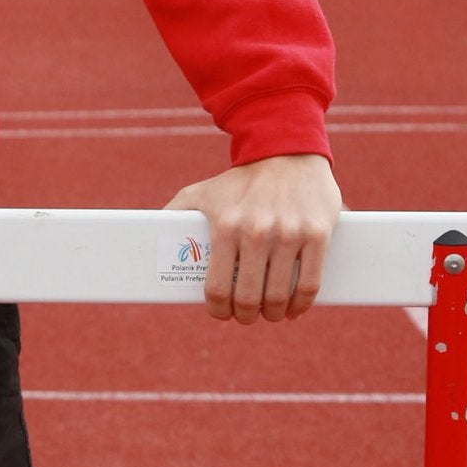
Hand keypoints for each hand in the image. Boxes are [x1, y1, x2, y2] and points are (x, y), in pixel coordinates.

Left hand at [164, 154, 341, 323]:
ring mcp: (290, 234)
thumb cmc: (239, 180)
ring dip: (272, 314)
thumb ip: (174, 214)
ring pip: (279, 296)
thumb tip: (149, 236)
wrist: (287, 151)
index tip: (222, 313)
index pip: (218, 288)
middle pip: (249, 298)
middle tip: (246, 315)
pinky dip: (300, 305)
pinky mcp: (317, 234)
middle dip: (246, 315)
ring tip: (269, 313)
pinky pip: (310, 284)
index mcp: (226, 226)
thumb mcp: (200, 192)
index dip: (219, 310)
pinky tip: (293, 308)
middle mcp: (257, 232)